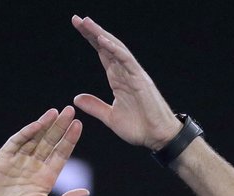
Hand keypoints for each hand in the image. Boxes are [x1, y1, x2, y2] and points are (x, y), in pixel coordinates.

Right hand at [0, 106, 88, 195]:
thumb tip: (86, 192)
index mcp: (44, 181)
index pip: (60, 155)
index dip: (69, 140)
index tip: (79, 126)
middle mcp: (32, 169)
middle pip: (49, 143)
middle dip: (60, 127)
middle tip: (71, 110)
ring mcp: (16, 163)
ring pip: (34, 139)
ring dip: (45, 125)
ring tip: (57, 112)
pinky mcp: (1, 160)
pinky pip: (16, 142)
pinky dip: (27, 133)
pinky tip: (38, 123)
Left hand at [72, 15, 180, 150]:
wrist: (157, 137)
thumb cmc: (139, 128)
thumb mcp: (110, 117)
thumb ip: (95, 106)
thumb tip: (76, 98)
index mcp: (118, 79)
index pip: (103, 54)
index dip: (91, 40)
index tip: (78, 27)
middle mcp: (125, 73)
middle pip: (107, 47)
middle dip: (92, 33)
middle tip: (76, 19)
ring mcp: (133, 74)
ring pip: (116, 49)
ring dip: (101, 35)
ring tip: (86, 23)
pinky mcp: (140, 80)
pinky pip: (126, 60)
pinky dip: (114, 49)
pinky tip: (102, 40)